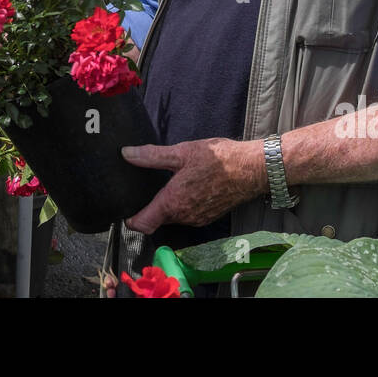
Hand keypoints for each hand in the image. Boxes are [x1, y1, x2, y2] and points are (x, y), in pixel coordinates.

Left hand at [120, 138, 265, 234]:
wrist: (252, 169)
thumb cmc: (220, 160)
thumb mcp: (182, 152)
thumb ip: (152, 156)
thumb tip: (127, 153)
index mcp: (173, 202)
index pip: (142, 224)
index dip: (130, 219)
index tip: (125, 208)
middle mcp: (184, 216)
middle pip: (157, 220)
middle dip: (149, 208)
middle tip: (143, 188)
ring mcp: (197, 218)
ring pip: (173, 217)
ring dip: (167, 206)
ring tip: (165, 184)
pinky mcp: (208, 216)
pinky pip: (187, 215)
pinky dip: (182, 205)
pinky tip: (186, 186)